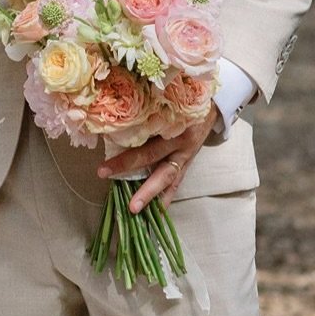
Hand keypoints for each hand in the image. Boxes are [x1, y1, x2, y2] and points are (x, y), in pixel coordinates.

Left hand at [100, 107, 217, 212]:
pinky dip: (165, 198)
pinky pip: (176, 184)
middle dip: (135, 180)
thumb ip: (144, 117)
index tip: (103, 170)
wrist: (211, 106)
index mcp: (173, 126)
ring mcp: (186, 156)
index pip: (146, 145)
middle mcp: (180, 144)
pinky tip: (156, 213)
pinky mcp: (188, 164)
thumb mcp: (165, 105)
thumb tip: (112, 131)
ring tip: (136, 211)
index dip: (124, 159)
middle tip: (120, 197)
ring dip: (152, 196)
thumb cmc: (181, 102)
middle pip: (155, 164)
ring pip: (168, 180)